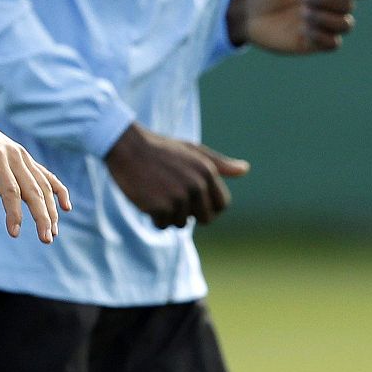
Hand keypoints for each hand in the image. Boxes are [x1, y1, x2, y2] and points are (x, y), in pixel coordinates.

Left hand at [0, 96, 71, 242]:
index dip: (14, 213)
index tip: (15, 234)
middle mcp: (13, 154)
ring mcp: (20, 154)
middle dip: (42, 216)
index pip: (10, 190)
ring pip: (42, 184)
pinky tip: (66, 207)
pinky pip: (44, 173)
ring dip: (50, 208)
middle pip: (33, 189)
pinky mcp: (23, 156)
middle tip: (46, 240)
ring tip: (53, 232)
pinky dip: (56, 189)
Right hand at [105, 123, 248, 228]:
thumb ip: (219, 163)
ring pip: (180, 223)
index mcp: (207, 171)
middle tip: (170, 197)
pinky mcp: (160, 206)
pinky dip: (153, 217)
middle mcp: (196, 185)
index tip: (191, 199)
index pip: (222, 205)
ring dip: (167, 215)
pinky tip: (145, 198)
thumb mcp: (191, 150)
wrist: (126, 147)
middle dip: (189, 213)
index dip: (207, 206)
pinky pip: (162, 224)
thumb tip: (245, 169)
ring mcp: (178, 196)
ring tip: (155, 193)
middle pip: (204, 219)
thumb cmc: (159, 149)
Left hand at [228, 0, 368, 53]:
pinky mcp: (316, 43)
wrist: (247, 14)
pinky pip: (334, 44)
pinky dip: (320, 36)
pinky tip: (302, 30)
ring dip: (322, 19)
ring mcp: (324, 25)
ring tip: (300, 15)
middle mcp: (330, 6)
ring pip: (346, 25)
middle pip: (349, 5)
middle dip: (326, 2)